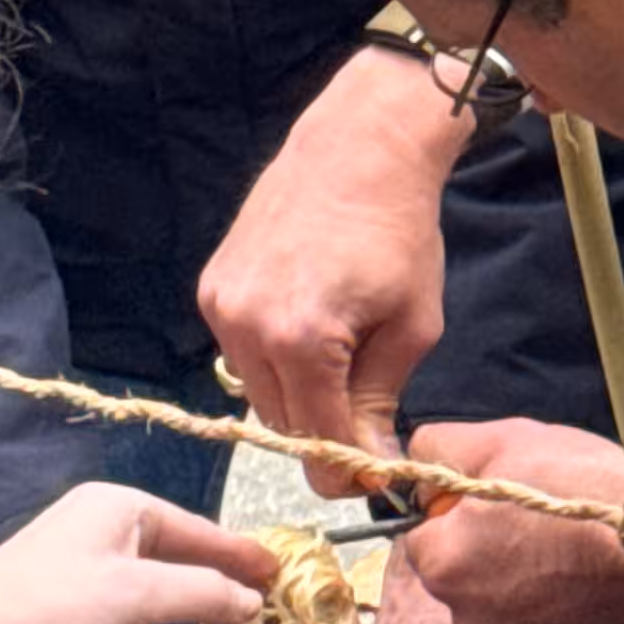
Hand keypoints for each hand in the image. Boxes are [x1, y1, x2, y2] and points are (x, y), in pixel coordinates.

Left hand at [0, 481, 272, 623]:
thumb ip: (204, 594)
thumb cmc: (51, 606)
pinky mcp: (48, 615)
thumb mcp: (140, 598)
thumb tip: (252, 599)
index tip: (276, 571)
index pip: (195, 530)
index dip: (236, 554)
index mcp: (117, 509)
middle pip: (163, 586)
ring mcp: (70, 576)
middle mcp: (94, 535)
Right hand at [197, 46, 468, 469]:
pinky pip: (242, 355)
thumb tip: (371, 466)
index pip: (319, 444)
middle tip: (368, 420)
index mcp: (302, 339)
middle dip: (326, 435)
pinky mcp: (212, 288)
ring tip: (343, 357)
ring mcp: (221, 305)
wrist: (360, 148)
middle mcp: (246, 326)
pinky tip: (311, 326)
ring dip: (299, 397)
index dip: (351, 470)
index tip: (378, 475)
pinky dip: (276, 359)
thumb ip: (381, 402)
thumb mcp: (412, 326)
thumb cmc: (399, 231)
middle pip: (283, 427)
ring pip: (259, 394)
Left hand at [402, 418, 623, 623]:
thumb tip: (419, 458)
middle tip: (536, 512)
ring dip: (515, 573)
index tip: (499, 491)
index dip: (458, 503)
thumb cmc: (591, 495)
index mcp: (445, 563)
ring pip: (493, 596)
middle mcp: (466, 618)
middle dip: (485, 541)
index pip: (422, 528)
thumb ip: (443, 447)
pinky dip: (547, 601)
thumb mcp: (511, 440)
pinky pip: (532, 622)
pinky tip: (580, 573)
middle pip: (457, 566)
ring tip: (563, 543)